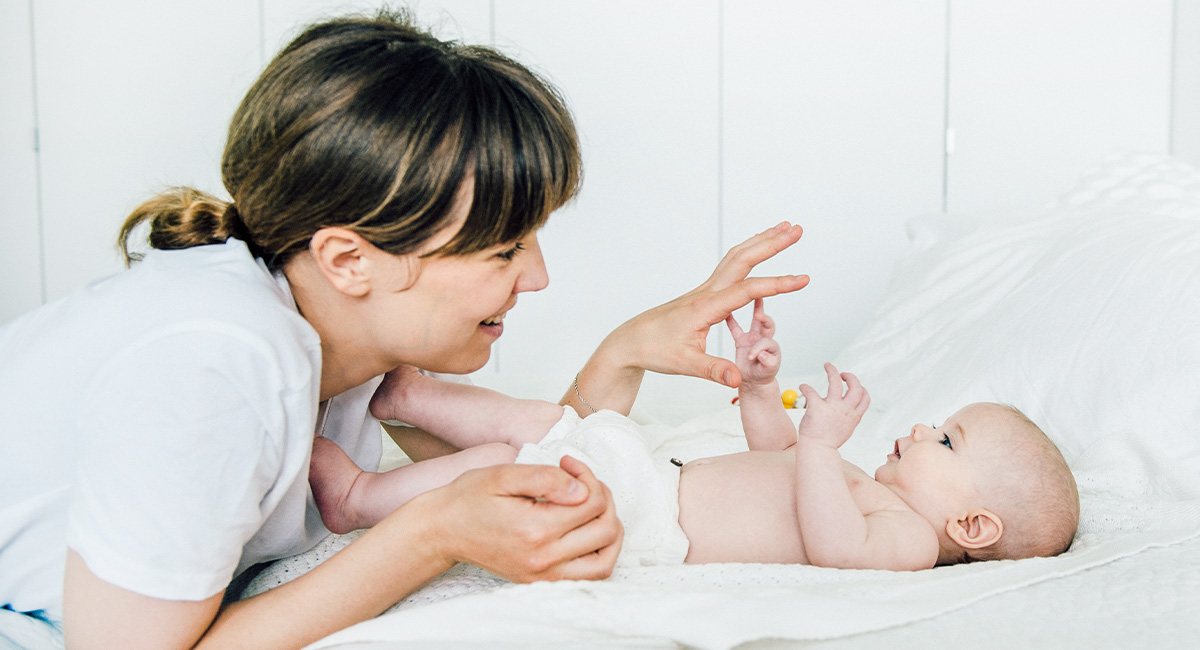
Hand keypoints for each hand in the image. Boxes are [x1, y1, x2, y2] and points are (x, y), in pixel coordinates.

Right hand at [415, 456, 621, 581]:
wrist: (442, 531)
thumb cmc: (469, 499)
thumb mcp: (502, 475)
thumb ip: (544, 478)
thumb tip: (580, 490)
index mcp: (535, 529)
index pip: (591, 502)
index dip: (587, 476)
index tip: (568, 464)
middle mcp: (543, 559)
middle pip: (605, 529)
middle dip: (603, 498)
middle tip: (583, 482)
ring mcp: (544, 575)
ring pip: (605, 560)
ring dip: (610, 530)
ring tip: (595, 508)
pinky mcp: (542, 582)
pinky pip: (590, 576)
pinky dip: (600, 554)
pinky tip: (589, 532)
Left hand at [599, 222, 806, 388]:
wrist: (631, 341)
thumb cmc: (654, 350)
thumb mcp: (684, 365)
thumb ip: (714, 370)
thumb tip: (737, 380)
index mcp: (706, 307)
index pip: (747, 290)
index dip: (777, 284)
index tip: (803, 279)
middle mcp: (707, 292)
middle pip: (743, 259)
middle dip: (772, 243)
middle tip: (797, 230)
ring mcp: (705, 290)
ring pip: (736, 257)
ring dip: (761, 242)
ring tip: (784, 229)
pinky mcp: (704, 294)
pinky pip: (730, 266)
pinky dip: (748, 253)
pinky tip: (758, 251)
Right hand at [726, 298, 780, 386]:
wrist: (753, 381)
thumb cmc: (762, 375)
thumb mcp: (767, 372)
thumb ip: (767, 363)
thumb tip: (762, 354)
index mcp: (771, 346)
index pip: (766, 341)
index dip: (760, 347)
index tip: (752, 355)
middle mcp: (763, 338)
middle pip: (766, 323)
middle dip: (764, 317)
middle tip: (760, 315)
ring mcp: (752, 337)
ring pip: (755, 319)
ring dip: (755, 306)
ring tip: (752, 293)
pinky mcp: (741, 339)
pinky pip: (735, 327)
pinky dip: (730, 318)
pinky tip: (725, 309)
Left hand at [796, 363, 869, 447]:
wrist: (818, 451)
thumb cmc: (829, 441)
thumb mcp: (846, 429)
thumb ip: (848, 417)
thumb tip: (848, 408)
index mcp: (854, 416)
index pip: (865, 398)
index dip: (862, 389)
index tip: (854, 386)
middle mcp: (845, 410)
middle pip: (855, 387)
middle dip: (850, 377)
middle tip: (842, 374)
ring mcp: (832, 408)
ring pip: (836, 383)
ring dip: (832, 371)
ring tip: (828, 365)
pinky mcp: (817, 407)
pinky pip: (811, 391)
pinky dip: (805, 387)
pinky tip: (802, 387)